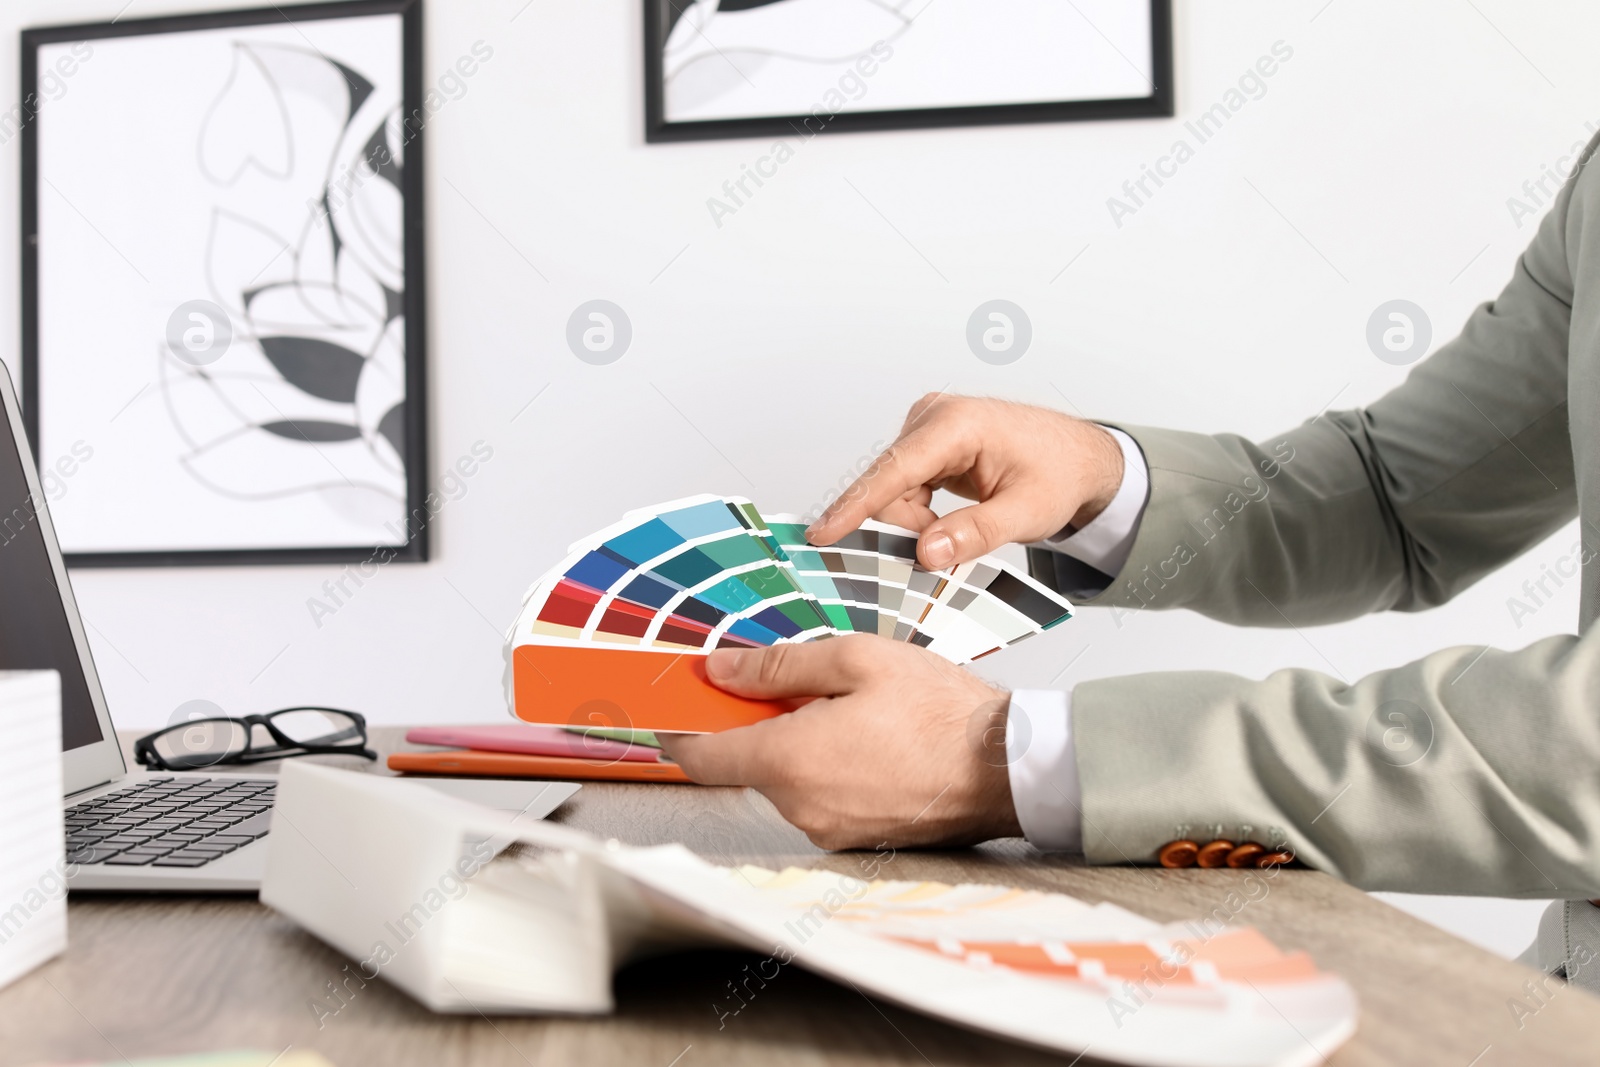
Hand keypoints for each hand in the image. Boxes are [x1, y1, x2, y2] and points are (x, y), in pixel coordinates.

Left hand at [656, 635, 1021, 849]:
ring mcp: (828, 829)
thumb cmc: (942, 714)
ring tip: (855, 713)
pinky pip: (821, 798)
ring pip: (788, 780)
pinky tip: (871, 742)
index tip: (669, 711)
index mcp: (789, 760)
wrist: (1006, 768)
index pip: (702, 756)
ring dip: (801, 746)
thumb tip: (722, 670)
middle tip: (804, 686)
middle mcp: (801, 806)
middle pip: (749, 762)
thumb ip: (778, 665)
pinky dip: (829, 769)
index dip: (680, 730)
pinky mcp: (856, 840)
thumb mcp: (856, 659)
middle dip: (763, 723)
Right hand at [806, 393, 1123, 569]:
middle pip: (890, 485)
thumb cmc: (1060, 473)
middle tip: (943, 550)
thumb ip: (974, 534)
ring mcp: (928, 427)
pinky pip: (903, 487)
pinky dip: (919, 514)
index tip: (823, 532)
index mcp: (958, 424)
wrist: (1080, 458)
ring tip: (956, 533)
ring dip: (916, 523)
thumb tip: (925, 552)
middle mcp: (935, 417)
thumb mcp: (1026, 513)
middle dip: (908, 527)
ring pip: (893, 490)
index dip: (855, 506)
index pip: (894, 469)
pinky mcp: (928, 443)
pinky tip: (943, 523)